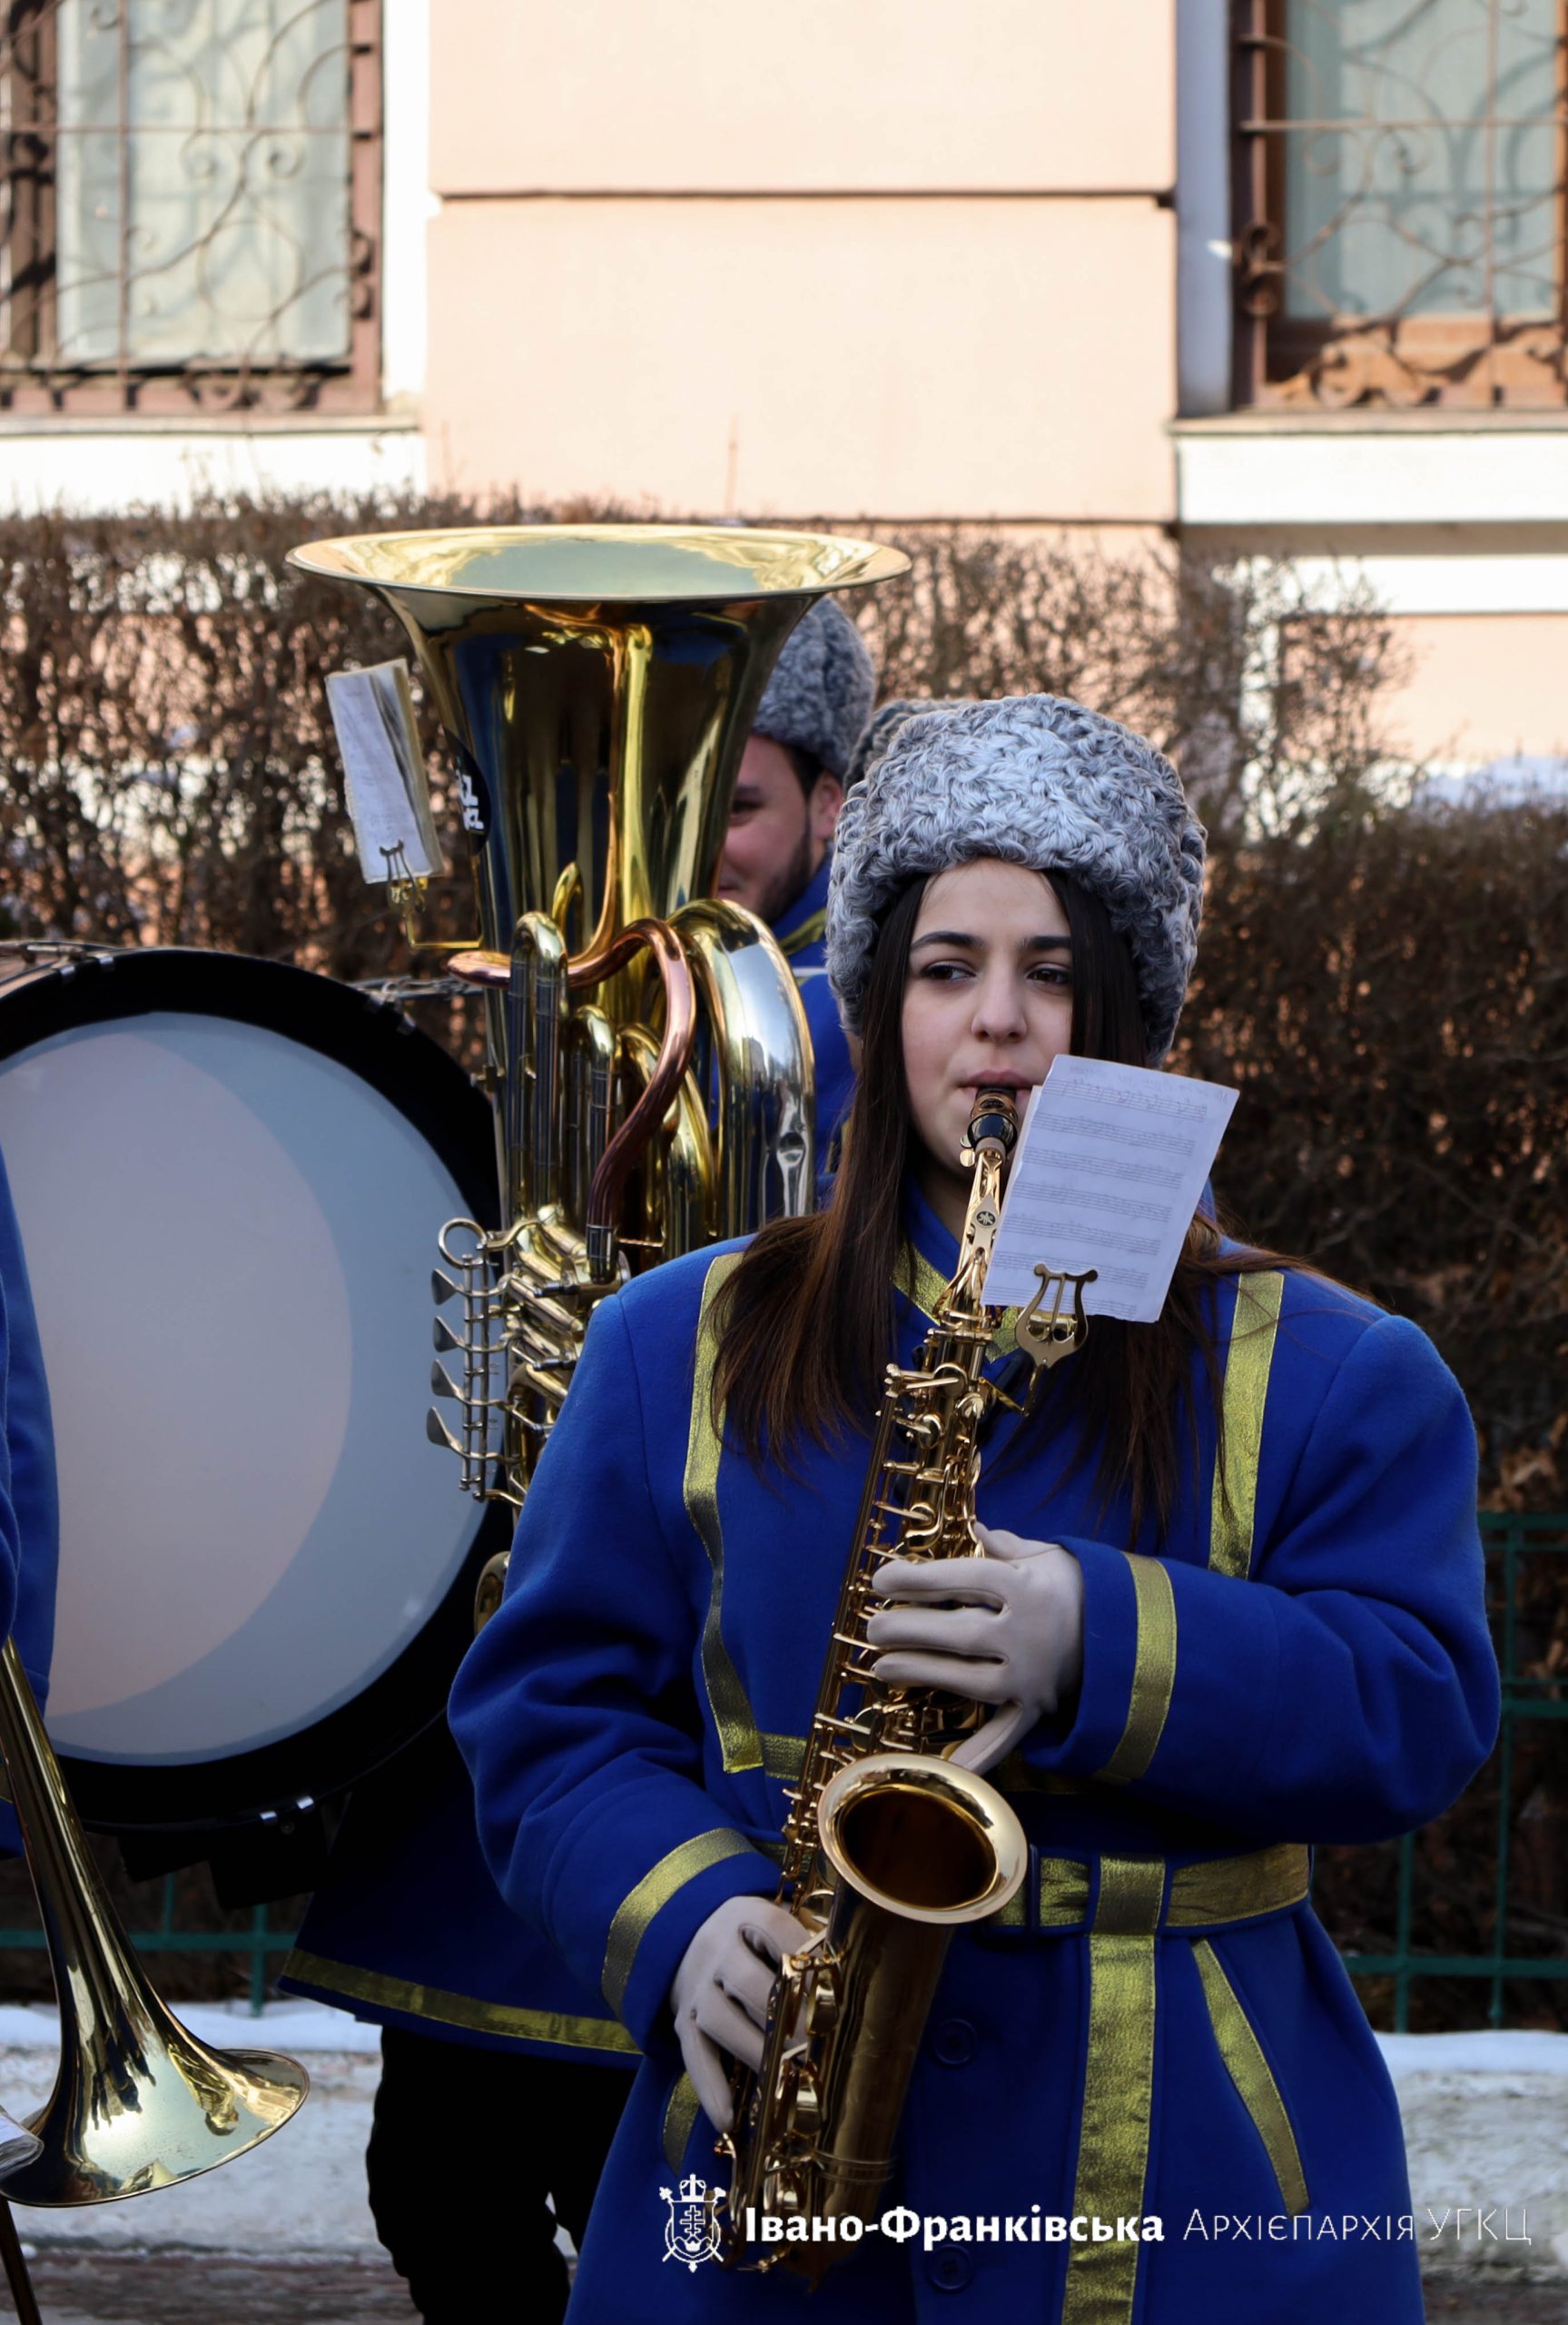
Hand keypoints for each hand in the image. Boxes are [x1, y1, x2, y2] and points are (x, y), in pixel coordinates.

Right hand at [669, 1894, 810, 2132]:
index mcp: (746, 1915)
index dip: (804, 1959)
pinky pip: (694, 2054)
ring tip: (784, 2079)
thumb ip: (811, 1940)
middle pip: (747, 1980)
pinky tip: (728, 2119)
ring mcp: (696, 1985)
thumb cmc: (755, 1938)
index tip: (830, 1990)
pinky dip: (710, 2088)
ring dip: (755, 2051)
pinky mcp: (684, 2019)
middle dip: (783, 2016)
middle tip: (813, 2045)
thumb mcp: (778, 1924)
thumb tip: (855, 1969)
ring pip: (721, 2019)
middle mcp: (716, 1948)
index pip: (776, 1929)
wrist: (687, 1936)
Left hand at [865, 1523, 1085, 1774]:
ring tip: (882, 1666)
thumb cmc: (1084, 1587)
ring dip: (920, 1672)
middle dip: (906, 1629)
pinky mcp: (1038, 1708)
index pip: (957, 1578)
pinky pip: (1005, 1734)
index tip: (880, 1579)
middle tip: (873, 1628)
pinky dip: (978, 1754)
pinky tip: (947, 1767)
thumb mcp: (1052, 1556)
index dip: (913, 1579)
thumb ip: (1009, 1546)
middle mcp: (1026, 1632)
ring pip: (966, 1678)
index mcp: (1025, 1586)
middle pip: (955, 1631)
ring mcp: (1031, 1675)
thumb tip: (977, 1530)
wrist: (1138, 1633)